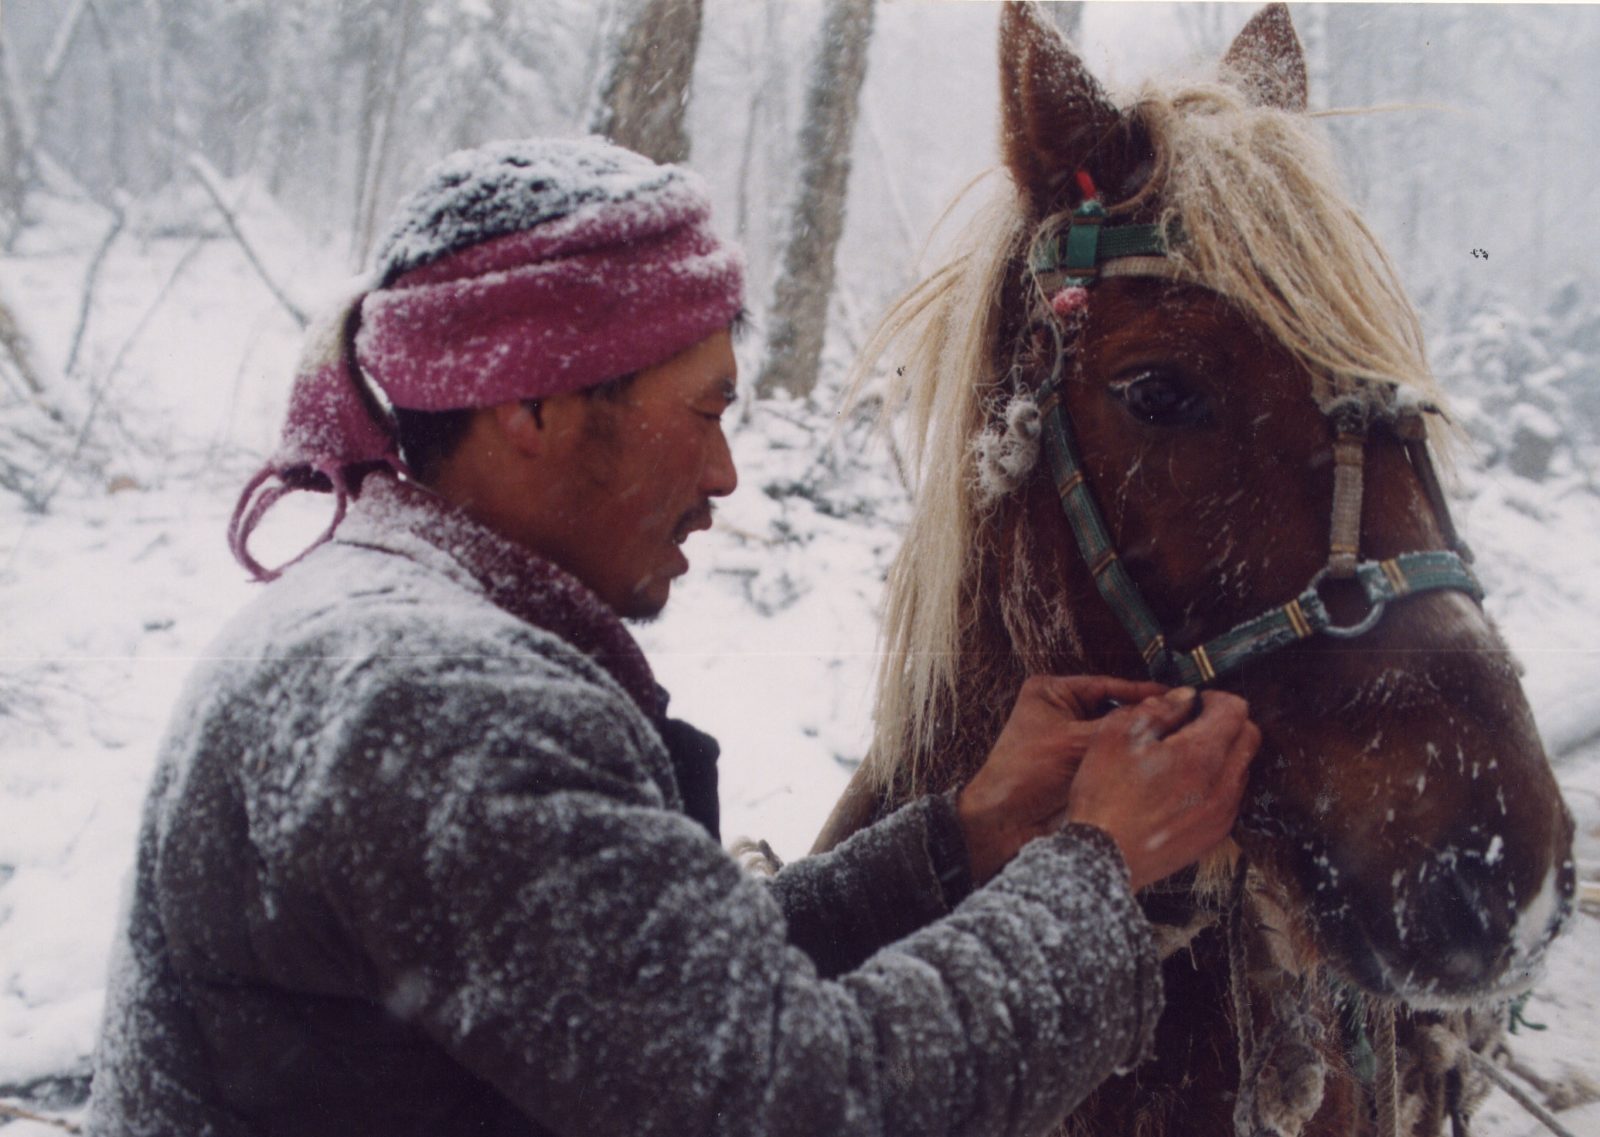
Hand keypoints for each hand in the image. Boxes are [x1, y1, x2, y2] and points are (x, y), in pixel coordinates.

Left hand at [957, 675, 1168, 882]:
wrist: (1004, 824)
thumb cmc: (1020, 775)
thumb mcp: (1073, 742)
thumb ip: (1118, 725)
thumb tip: (1161, 709)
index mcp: (1052, 692)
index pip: (1107, 685)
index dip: (1142, 691)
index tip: (1175, 695)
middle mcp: (1062, 713)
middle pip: (1116, 709)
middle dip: (1144, 717)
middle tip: (1181, 720)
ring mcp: (1072, 741)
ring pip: (1117, 736)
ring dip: (1139, 741)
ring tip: (1173, 740)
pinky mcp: (1080, 767)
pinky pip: (1112, 758)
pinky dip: (1131, 761)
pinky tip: (1154, 763)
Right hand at [1066, 689, 1259, 891]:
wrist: (1102, 856)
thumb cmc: (1106, 798)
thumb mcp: (1116, 736)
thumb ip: (1157, 709)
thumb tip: (1183, 698)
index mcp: (1201, 755)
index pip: (1236, 710)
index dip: (1213, 698)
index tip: (1193, 703)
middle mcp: (1222, 785)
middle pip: (1249, 737)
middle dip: (1226, 723)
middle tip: (1192, 725)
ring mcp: (1221, 813)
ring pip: (1241, 768)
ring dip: (1221, 754)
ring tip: (1180, 759)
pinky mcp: (1214, 835)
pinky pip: (1229, 798)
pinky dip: (1214, 784)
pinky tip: (1179, 788)